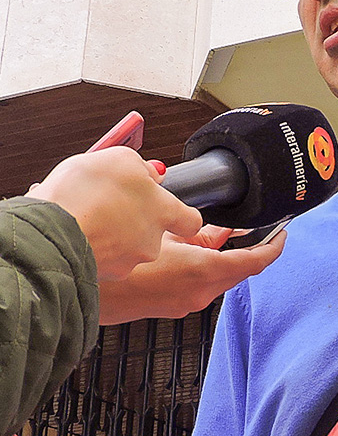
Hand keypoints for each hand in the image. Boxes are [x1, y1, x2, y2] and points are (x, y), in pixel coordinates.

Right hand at [27, 148, 202, 280]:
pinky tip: (77, 233)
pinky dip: (93, 246)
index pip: (191, 221)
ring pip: (126, 247)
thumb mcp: (119, 160)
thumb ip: (142, 168)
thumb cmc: (85, 195)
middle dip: (136, 220)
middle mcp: (150, 242)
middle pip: (153, 232)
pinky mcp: (103, 274)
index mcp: (164, 213)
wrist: (48, 233)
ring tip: (89, 217)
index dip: (181, 214)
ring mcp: (126, 262)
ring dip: (112, 234)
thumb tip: (153, 174)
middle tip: (113, 204)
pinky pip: (102, 258)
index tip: (174, 209)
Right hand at [97, 225, 285, 324]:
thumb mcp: (164, 234)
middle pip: (240, 270)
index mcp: (204, 271)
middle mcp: (202, 292)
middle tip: (255, 229)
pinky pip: (203, 284)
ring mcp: (189, 302)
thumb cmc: (121, 262)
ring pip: (221, 277)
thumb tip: (215, 226)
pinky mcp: (175, 306)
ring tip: (223, 233)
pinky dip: (208, 267)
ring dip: (227, 257)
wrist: (88, 292)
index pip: (255, 262)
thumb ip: (196, 231)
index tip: (282, 233)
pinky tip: (196, 251)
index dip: (274, 246)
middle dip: (250, 249)